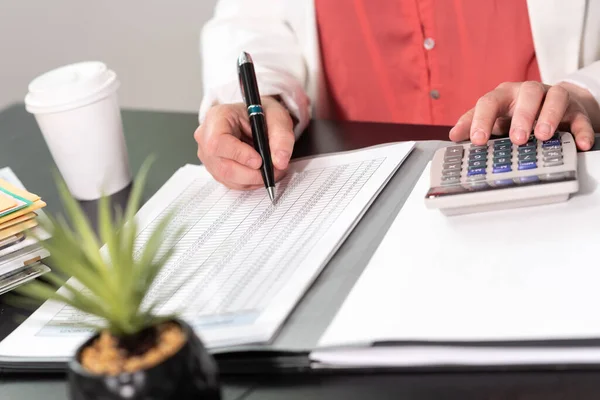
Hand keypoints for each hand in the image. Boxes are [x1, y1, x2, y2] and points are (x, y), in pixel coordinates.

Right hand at [194, 96, 294, 189]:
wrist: (256, 119)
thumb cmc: (262, 114)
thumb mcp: (277, 117)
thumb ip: (281, 137)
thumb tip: (280, 162)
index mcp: (217, 117)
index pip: (218, 142)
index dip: (239, 155)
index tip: (259, 160)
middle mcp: (206, 137)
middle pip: (223, 166)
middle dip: (252, 174)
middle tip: (274, 170)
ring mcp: (209, 156)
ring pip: (228, 178)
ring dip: (254, 180)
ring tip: (272, 170)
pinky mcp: (216, 169)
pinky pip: (232, 183)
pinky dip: (250, 182)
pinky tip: (261, 172)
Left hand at [449, 81, 598, 150]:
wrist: (548, 106)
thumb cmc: (514, 112)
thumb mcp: (492, 117)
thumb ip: (472, 124)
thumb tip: (453, 135)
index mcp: (504, 94)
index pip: (489, 102)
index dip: (481, 120)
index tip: (478, 140)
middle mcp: (529, 92)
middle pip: (527, 95)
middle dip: (521, 117)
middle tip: (516, 139)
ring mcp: (553, 98)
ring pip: (555, 98)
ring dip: (549, 116)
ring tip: (542, 136)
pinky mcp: (574, 110)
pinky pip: (580, 118)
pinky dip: (581, 130)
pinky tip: (579, 143)